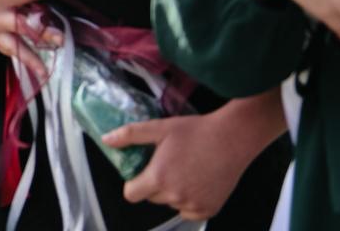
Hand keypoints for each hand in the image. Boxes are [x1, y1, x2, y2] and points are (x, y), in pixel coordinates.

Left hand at [111, 102, 271, 218]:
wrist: (233, 138)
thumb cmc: (196, 131)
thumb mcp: (160, 127)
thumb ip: (131, 135)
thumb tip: (106, 140)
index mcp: (159, 178)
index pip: (131, 194)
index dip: (134, 182)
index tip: (143, 170)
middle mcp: (174, 196)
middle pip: (152, 198)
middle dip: (155, 183)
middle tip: (168, 163)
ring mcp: (192, 206)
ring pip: (170, 204)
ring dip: (173, 192)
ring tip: (186, 169)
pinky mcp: (208, 210)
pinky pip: (189, 211)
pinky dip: (190, 200)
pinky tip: (198, 180)